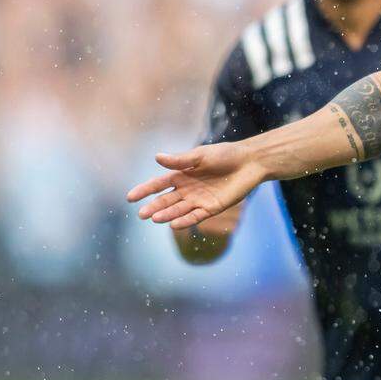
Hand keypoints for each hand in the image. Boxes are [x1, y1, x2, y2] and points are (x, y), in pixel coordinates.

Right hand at [126, 142, 263, 229]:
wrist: (250, 162)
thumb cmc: (225, 155)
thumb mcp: (201, 155)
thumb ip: (180, 160)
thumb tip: (156, 157)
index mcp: (182, 175)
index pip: (159, 184)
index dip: (145, 190)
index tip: (130, 197)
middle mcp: (188, 189)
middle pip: (166, 200)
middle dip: (154, 207)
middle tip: (141, 214)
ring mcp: (199, 200)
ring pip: (179, 210)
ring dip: (167, 215)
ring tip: (154, 219)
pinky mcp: (213, 208)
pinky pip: (196, 216)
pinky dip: (185, 220)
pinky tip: (173, 224)